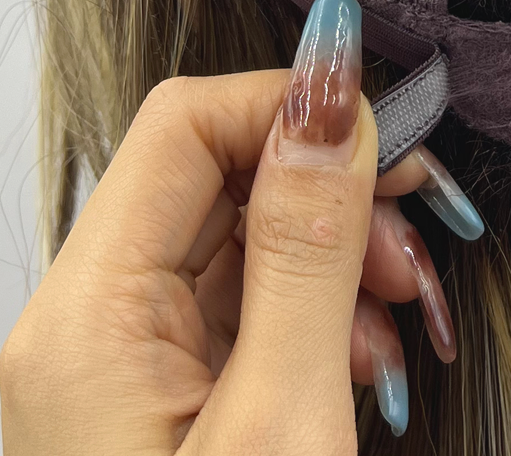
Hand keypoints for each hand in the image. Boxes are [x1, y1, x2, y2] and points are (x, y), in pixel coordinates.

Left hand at [0, 0, 481, 454]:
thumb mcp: (284, 420)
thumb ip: (307, 250)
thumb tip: (332, 91)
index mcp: (88, 321)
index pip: (184, 124)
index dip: (292, 105)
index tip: (390, 130)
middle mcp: (93, 327)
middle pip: (224, 177)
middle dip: (336, 190)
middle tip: (421, 219)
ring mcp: (134, 361)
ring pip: (252, 238)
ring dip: (345, 255)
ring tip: (406, 307)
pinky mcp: (177, 390)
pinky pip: (257, 302)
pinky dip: (328, 311)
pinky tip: (369, 358)